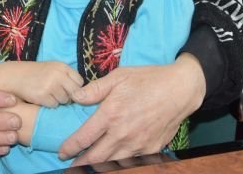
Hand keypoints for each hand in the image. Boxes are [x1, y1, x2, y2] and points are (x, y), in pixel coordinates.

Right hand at [0, 61, 83, 107]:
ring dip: (58, 101)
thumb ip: (67, 78)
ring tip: (47, 94)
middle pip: (75, 93)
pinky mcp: (43, 96)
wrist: (13, 76)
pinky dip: (49, 105)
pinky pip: (54, 106)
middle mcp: (58, 74)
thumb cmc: (35, 74)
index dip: (74, 88)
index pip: (80, 82)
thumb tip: (82, 95)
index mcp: (62, 66)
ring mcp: (50, 85)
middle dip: (69, 96)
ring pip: (65, 101)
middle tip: (57, 94)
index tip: (66, 89)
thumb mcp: (52, 69)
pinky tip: (41, 98)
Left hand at [58, 53, 205, 164]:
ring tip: (88, 168)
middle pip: (96, 157)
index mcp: (110, 114)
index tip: (62, 153)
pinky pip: (131, 161)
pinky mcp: (151, 149)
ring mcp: (138, 144)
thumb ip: (95, 89)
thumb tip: (75, 97)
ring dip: (99, 167)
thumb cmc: (148, 79)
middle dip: (80, 164)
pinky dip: (120, 164)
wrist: (180, 89)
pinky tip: (114, 163)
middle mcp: (122, 133)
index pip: (84, 138)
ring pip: (112, 163)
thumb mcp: (118, 77)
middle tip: (71, 167)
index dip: (70, 148)